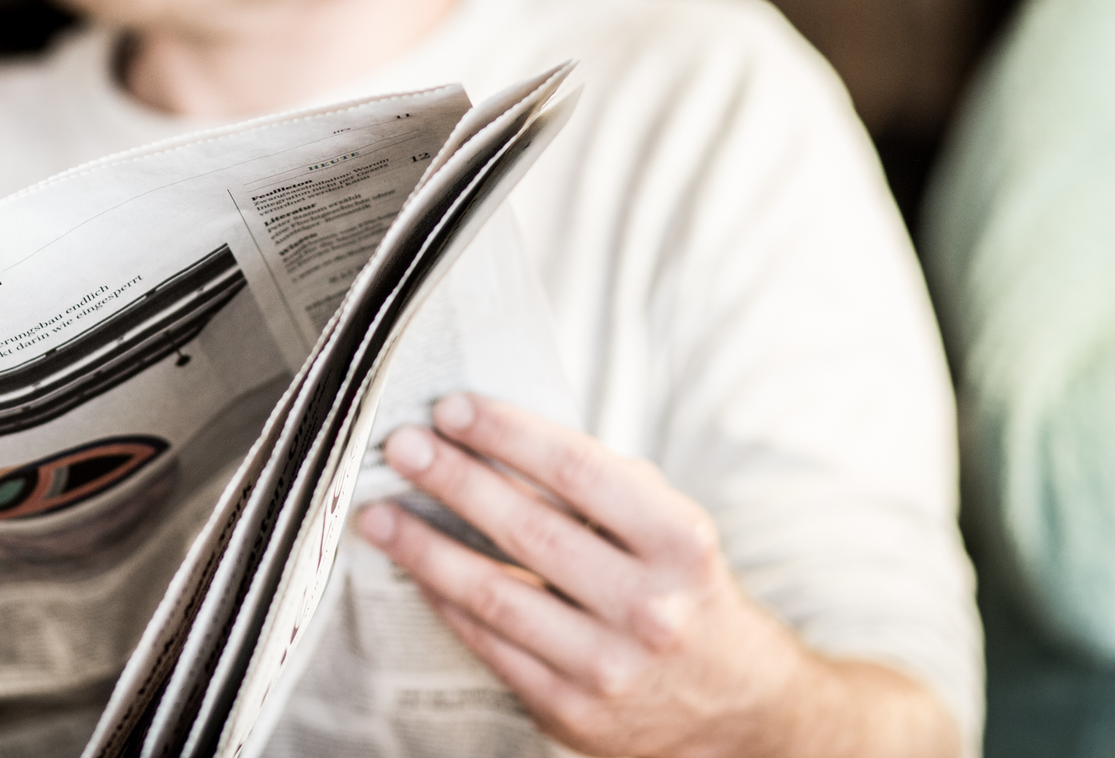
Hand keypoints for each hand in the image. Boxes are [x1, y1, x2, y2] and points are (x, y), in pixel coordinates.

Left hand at [355, 394, 956, 757]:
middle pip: (527, 530)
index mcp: (680, 543)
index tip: (453, 407)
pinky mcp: (571, 711)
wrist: (744, 714)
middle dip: (453, 480)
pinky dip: (443, 601)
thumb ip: (600, 489)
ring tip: (378, 512)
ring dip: (423, 547)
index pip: (580, 471)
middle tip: (401, 445)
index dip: (509, 434)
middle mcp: (650, 607)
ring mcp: (609, 667)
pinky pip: (488, 644)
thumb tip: (493, 440)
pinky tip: (413, 570)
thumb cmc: (689, 596)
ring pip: (492, 593)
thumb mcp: (670, 532)